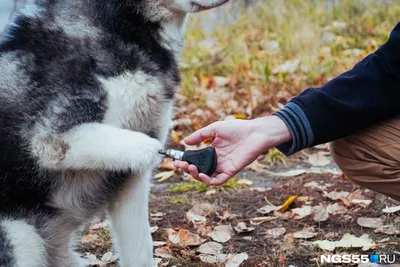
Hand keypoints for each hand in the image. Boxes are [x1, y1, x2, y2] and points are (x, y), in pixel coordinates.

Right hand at [174, 115, 291, 184]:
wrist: (255, 132)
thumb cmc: (238, 128)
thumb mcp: (214, 129)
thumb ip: (200, 136)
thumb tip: (184, 142)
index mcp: (212, 150)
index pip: (196, 159)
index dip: (185, 160)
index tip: (176, 159)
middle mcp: (217, 160)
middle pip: (199, 169)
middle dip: (187, 169)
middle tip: (179, 165)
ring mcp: (223, 166)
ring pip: (206, 177)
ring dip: (196, 175)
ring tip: (190, 168)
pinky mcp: (231, 171)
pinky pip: (217, 180)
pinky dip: (208, 180)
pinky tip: (201, 174)